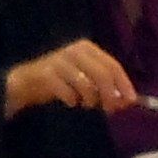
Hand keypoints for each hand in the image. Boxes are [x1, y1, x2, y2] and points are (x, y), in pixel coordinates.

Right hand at [8, 38, 138, 113]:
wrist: (27, 82)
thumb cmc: (63, 81)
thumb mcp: (87, 81)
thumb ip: (106, 87)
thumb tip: (126, 101)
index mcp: (88, 49)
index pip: (112, 65)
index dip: (123, 84)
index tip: (130, 101)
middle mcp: (75, 50)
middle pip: (102, 74)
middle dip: (110, 94)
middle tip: (110, 109)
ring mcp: (60, 60)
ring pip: (86, 84)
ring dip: (89, 99)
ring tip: (85, 103)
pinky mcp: (47, 74)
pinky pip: (68, 92)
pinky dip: (72, 100)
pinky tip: (70, 101)